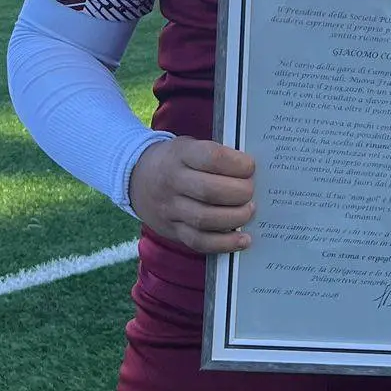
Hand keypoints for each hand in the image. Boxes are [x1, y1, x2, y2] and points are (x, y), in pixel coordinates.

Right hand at [128, 137, 256, 253]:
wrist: (136, 178)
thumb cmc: (176, 160)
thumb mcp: (190, 146)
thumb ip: (216, 156)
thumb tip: (253, 172)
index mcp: (179, 155)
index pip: (212, 158)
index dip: (237, 164)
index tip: (250, 166)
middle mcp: (172, 182)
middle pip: (210, 191)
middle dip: (239, 193)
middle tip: (251, 191)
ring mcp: (170, 209)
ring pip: (205, 219)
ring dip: (235, 218)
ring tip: (249, 211)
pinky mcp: (172, 231)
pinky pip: (198, 241)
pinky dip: (224, 244)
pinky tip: (242, 239)